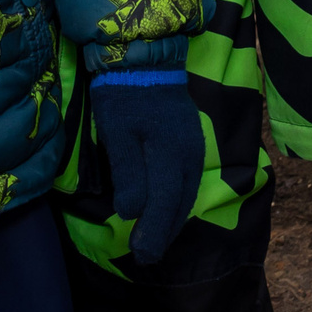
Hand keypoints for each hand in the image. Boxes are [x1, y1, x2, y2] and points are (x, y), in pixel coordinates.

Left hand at [88, 69, 205, 263]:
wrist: (145, 55)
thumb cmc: (124, 94)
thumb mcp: (118, 133)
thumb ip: (128, 174)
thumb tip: (132, 213)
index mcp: (170, 153)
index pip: (164, 202)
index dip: (153, 231)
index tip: (141, 255)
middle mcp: (189, 154)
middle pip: (180, 202)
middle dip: (164, 232)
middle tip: (148, 256)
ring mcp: (193, 146)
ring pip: (188, 192)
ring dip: (174, 218)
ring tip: (158, 238)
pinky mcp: (191, 140)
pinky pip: (189, 179)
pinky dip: (179, 199)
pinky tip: (169, 206)